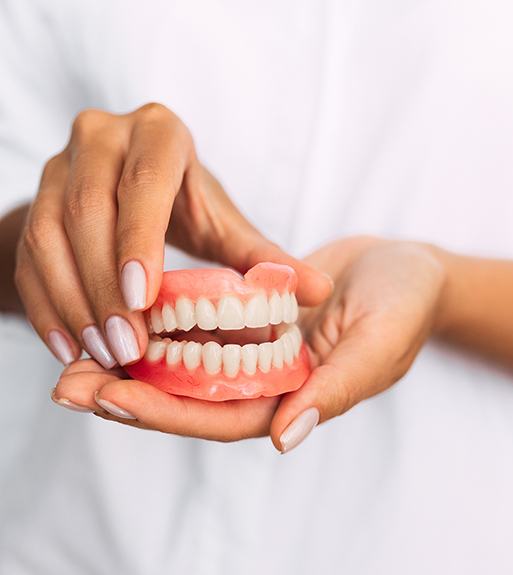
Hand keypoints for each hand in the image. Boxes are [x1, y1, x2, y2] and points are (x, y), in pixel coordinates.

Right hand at [15, 103, 331, 368]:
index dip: (139, 239)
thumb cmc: (187, 207)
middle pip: (90, 213)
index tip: (144, 300)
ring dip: (74, 303)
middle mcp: (101, 138)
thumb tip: (320, 291)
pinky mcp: (36, 202)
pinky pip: (28, 257)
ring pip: (50, 237)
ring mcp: (60, 167)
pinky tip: (68, 348)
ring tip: (101, 355)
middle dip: (105, 286)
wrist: (133, 199)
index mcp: (158, 135)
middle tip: (126, 346)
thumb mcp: (224, 225)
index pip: (144, 184)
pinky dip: (46, 307)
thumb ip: (264, 257)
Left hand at [52, 236, 446, 450]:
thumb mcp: (378, 341)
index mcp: (298, 397)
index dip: (168, 413)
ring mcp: (257, 350)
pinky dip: (161, 326)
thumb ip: (338, 388)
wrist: (405, 265)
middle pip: (191, 399)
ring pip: (186, 366)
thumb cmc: (405, 302)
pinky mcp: (250, 318)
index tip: (112, 399)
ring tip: (74, 356)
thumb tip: (284, 436)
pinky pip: (200, 327)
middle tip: (67, 386)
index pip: (224, 417)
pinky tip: (122, 315)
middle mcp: (269, 381)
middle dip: (130, 395)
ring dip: (133, 363)